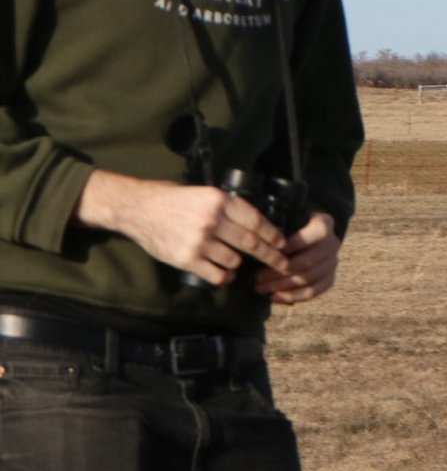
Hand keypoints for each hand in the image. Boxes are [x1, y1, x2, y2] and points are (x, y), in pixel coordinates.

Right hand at [74, 169, 290, 285]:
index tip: (282, 243)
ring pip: (234, 260)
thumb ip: (228, 207)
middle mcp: (212, 220)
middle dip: (270, 255)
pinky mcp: (187, 259)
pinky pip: (216, 274)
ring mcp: (199, 241)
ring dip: (240, 264)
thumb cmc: (175, 198)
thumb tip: (254, 223)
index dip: (272, 234)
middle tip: (282, 262)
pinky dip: (225, 276)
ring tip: (241, 263)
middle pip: (250, 243)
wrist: (140, 208)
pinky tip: (227, 273)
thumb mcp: (206, 193)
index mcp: (220, 200)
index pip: (256, 221)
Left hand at [254, 212, 340, 304]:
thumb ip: (280, 228)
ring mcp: (334, 262)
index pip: (302, 241)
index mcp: (324, 224)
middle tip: (257, 279)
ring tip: (261, 288)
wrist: (312, 233)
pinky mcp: (331, 277)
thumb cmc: (295, 225)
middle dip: (277, 274)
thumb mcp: (290, 219)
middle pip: (305, 264)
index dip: (282, 251)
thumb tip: (263, 243)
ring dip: (281, 287)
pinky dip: (292, 296)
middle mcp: (333, 243)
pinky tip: (274, 297)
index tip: (262, 257)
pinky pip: (313, 292)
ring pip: (308, 280)